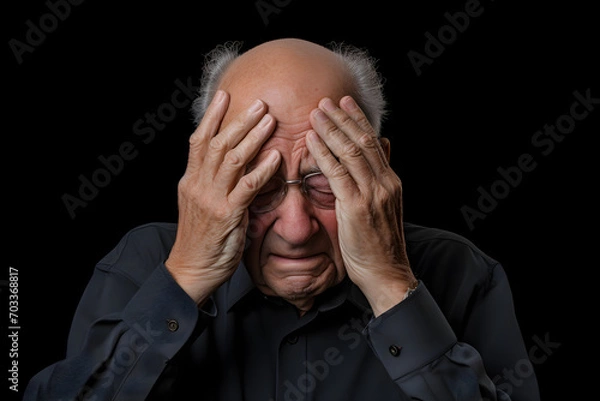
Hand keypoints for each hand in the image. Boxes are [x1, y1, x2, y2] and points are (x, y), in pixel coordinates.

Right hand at [165, 90, 280, 304]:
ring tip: (269, 120)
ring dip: (253, 137)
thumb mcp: (199, 204)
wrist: (191, 269)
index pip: (199, 141)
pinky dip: (262, 170)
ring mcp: (212, 199)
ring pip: (233, 159)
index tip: (224, 95)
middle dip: (239, 120)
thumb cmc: (200, 238)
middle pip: (219, 144)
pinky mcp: (227, 215)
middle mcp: (198, 185)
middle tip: (259, 103)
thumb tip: (227, 162)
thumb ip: (210, 182)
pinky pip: (247, 187)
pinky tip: (276, 157)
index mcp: (190, 180)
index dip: (212, 116)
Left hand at [306, 96, 416, 315]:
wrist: (386, 273)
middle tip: (326, 100)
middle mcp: (384, 183)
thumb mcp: (385, 207)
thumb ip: (382, 178)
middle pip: (363, 141)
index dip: (358, 120)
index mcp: (391, 182)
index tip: (345, 102)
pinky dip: (323, 154)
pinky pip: (336, 174)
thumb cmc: (379, 244)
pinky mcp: (356, 207)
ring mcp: (372, 194)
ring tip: (316, 113)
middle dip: (343, 118)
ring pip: (350, 152)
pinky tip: (311, 141)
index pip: (374, 143)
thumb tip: (384, 149)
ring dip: (331, 130)